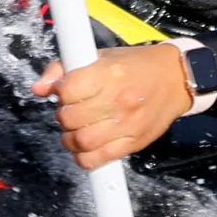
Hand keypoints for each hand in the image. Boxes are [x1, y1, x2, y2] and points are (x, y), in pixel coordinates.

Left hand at [32, 43, 193, 169]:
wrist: (177, 78)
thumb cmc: (138, 66)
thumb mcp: (102, 56)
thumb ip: (65, 69)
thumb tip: (39, 88)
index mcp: (109, 73)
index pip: (67, 90)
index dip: (60, 92)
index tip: (65, 92)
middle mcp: (118, 100)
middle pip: (70, 118)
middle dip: (64, 115)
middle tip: (72, 111)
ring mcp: (127, 124)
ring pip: (81, 142)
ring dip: (70, 138)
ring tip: (76, 129)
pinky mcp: (133, 143)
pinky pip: (97, 160)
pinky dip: (84, 157)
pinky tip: (86, 145)